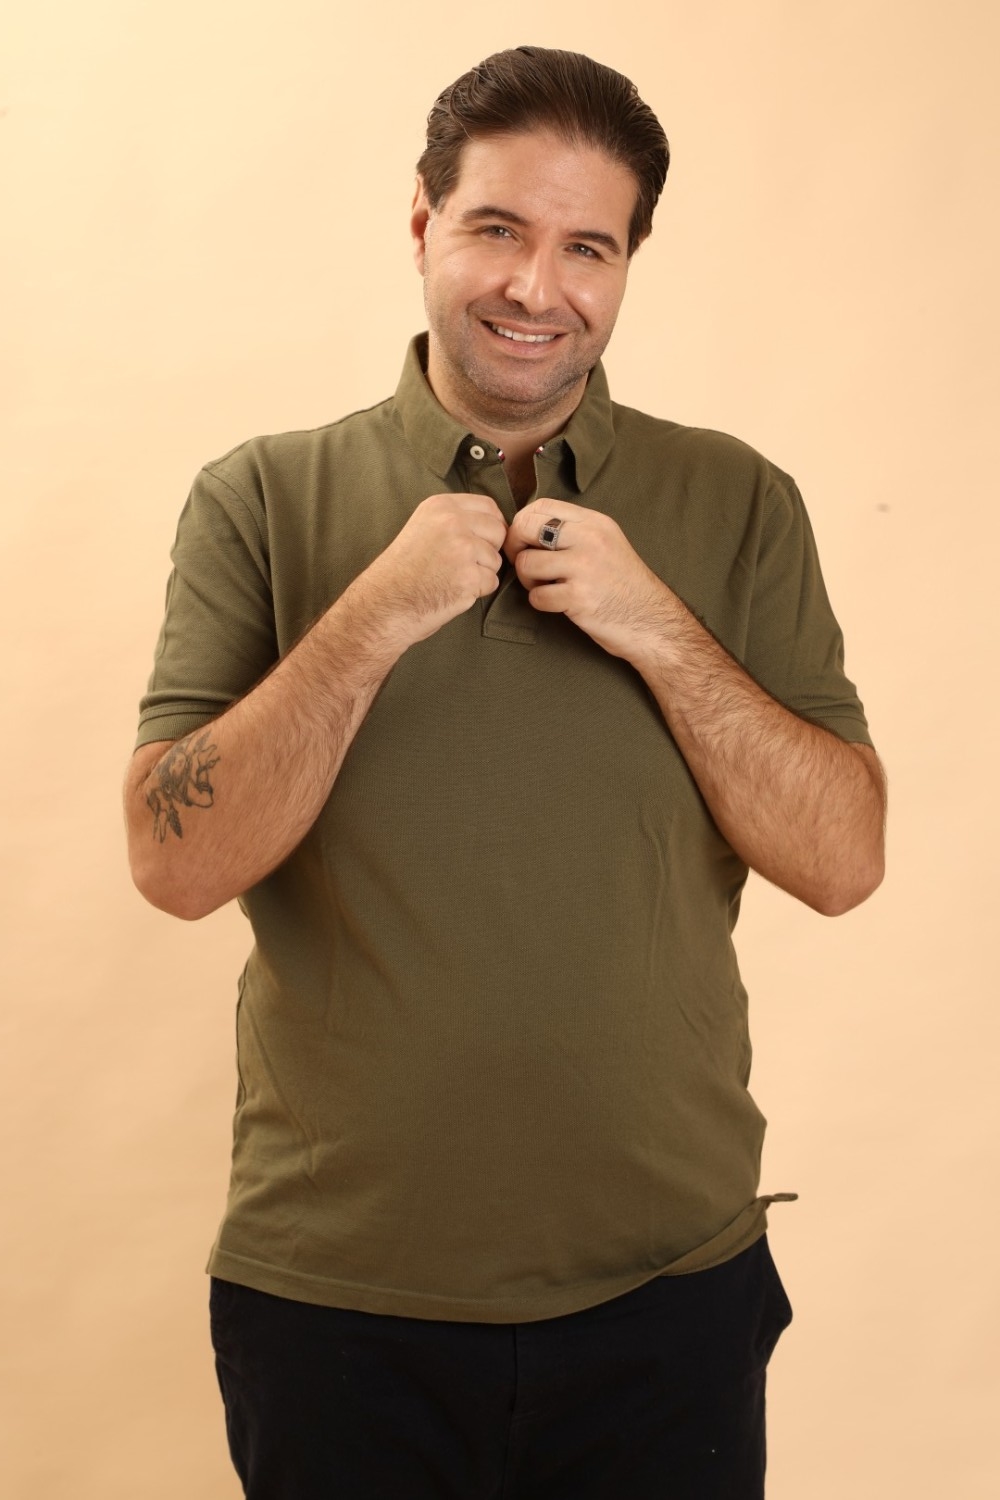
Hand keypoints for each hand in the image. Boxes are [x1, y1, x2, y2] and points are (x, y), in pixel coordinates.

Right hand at [359, 494, 507, 647]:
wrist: (383, 603)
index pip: (488, 506)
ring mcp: (462, 549)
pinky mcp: (469, 577)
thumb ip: (453, 520)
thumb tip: (492, 523)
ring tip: (451, 579)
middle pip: (498, 531)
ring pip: (495, 560)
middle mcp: (452, 522)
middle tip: (465, 565)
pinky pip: (491, 583)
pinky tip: (453, 592)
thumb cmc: (402, 571)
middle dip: (489, 550)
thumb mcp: (422, 528)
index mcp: (440, 506)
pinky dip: (477, 592)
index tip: (484, 540)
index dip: (492, 525)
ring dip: (482, 574)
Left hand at [505, 499, 669, 659]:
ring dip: (528, 580)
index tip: (525, 543)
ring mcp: (585, 567)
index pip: (540, 506)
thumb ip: (573, 532)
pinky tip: (558, 604)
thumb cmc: (624, 586)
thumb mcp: (606, 543)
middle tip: (527, 566)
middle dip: (516, 548)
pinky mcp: (579, 597)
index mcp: (594, 522)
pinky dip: (541, 603)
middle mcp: (590, 538)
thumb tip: (527, 529)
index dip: (521, 524)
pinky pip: (537, 596)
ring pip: (527, 563)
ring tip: (546, 587)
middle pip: (526, 528)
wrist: (653, 622)